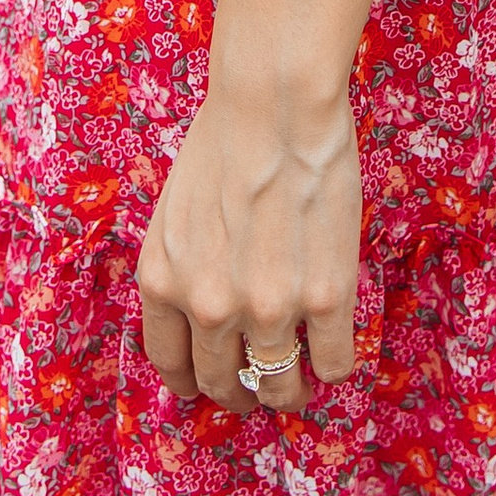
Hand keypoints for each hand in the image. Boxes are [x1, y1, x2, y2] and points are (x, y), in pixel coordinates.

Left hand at [136, 77, 361, 414]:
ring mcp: (267, 310)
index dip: (194, 380)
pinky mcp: (324, 300)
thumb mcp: (174, 212)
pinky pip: (333, 364)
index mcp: (162, 282)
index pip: (171, 362)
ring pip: (279, 387)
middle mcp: (208, 306)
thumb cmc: (225, 140)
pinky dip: (333, 366)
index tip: (212, 382)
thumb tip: (200, 312)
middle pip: (223, 383)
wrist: (275, 104)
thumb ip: (182, 267)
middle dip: (242, 391)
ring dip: (290, 391)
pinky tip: (333, 348)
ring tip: (300, 380)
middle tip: (260, 385)